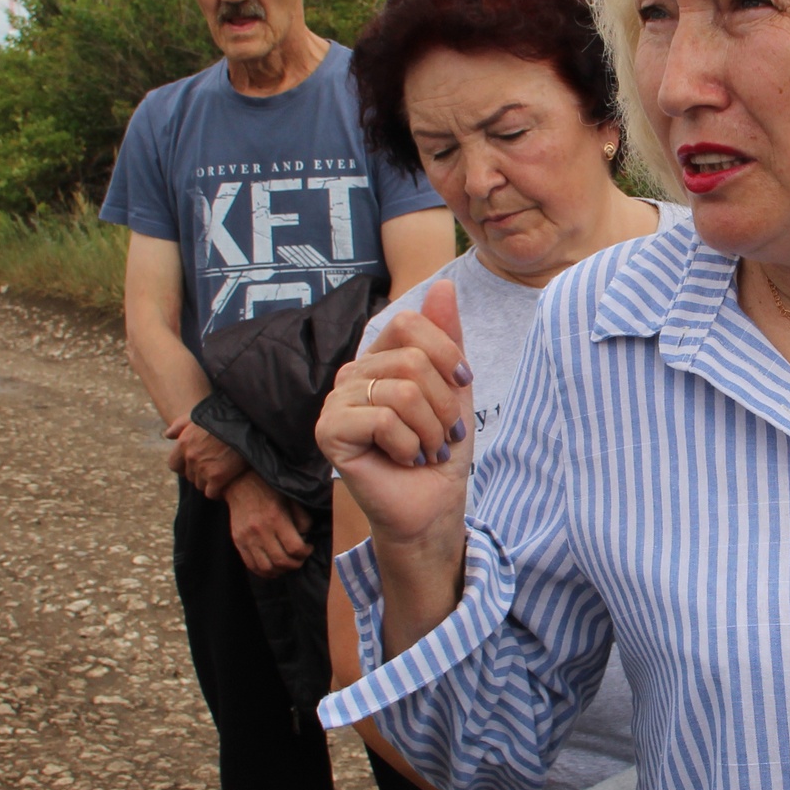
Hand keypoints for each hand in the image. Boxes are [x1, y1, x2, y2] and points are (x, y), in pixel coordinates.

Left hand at [165, 418, 246, 496]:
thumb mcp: (198, 416)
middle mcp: (191, 456)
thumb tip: (167, 435)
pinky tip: (226, 484)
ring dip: (209, 482)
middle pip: (189, 476)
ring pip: (200, 485)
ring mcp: (203, 468)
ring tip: (222, 473)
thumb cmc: (223, 418)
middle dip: (200, 473)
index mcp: (183, 442)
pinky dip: (218, 491)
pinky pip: (212, 493)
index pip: (174, 465)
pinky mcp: (218, 478)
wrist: (248, 425)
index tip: (195, 464)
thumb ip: (180, 425)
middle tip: (215, 466)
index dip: (184, 466)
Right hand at [223, 473, 312, 577]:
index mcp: (276, 518)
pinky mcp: (238, 542)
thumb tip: (305, 538)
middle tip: (299, 558)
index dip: (305, 552)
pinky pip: (251, 565)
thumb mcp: (291, 499)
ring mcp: (247, 538)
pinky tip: (273, 566)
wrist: (239, 484)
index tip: (308, 548)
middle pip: (281, 561)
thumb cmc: (269, 490)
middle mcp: (260, 530)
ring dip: (280, 571)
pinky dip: (264, 571)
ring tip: (286, 563)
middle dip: (295, 564)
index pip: (294, 547)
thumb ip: (302, 519)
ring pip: (266, 568)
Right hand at [316, 281, 474, 552]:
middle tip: (443, 436)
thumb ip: (447, 338)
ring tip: (427, 449)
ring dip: (429, 429)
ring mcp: (335, 402)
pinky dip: (408, 444)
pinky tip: (404, 459)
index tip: (462, 383)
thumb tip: (444, 284)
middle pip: (410, 361)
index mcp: (378, 358)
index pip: (409, 323)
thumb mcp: (454, 388)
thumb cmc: (440, 449)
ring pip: (401, 391)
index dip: (445, 353)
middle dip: (443, 405)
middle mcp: (351, 374)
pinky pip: (383, 420)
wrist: (431, 505)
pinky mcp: (327, 432)